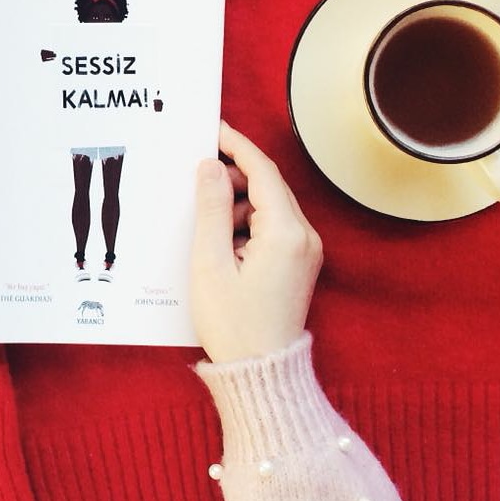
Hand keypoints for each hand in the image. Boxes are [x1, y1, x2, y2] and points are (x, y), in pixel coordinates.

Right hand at [189, 121, 322, 363]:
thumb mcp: (210, 262)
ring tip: (204, 227)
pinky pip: (271, 227)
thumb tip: (210, 166)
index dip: (236, 145)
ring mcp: (305, 250)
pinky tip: (219, 242)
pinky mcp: (298, 263)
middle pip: (267, 186)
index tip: (211, 129)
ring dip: (235, 205)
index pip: (262, 171)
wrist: (261, 372)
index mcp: (286, 232)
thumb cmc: (234, 324)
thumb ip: (210, 208)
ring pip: (268, 206)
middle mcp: (304, 236)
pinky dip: (244, 224)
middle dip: (231, 178)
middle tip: (194, 180)